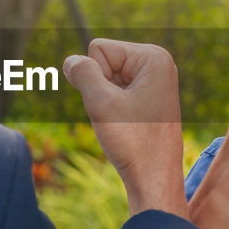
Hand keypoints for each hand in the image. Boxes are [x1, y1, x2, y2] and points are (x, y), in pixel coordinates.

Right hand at [63, 39, 186, 218]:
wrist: (154, 179)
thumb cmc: (133, 144)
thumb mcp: (101, 103)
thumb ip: (82, 73)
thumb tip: (70, 61)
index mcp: (153, 57)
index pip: (98, 49)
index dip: (95, 78)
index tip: (116, 104)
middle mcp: (158, 63)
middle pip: (103, 60)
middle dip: (101, 88)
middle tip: (120, 115)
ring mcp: (154, 80)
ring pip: (106, 78)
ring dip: (105, 99)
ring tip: (125, 121)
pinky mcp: (149, 95)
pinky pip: (116, 91)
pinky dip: (112, 107)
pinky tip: (127, 125)